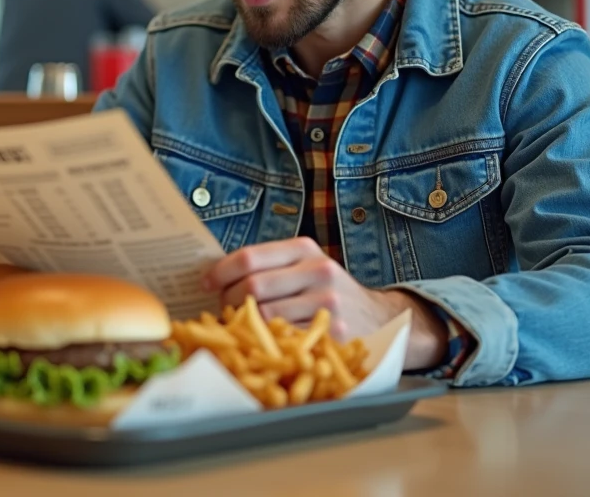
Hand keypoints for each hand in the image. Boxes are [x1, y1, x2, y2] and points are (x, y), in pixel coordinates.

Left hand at [203, 237, 448, 370]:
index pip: (250, 257)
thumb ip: (270, 266)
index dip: (220, 272)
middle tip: (226, 311)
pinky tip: (264, 341)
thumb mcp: (307, 268)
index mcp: (305, 249)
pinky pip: (283, 338)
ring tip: (244, 327)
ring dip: (244, 324)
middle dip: (229, 301)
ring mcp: (327, 302)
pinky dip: (265, 341)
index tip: (205, 283)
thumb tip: (216, 275)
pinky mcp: (332, 333)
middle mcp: (318, 271)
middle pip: (252, 287)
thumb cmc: (330, 294)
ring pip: (264, 314)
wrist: (383, 320)